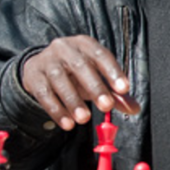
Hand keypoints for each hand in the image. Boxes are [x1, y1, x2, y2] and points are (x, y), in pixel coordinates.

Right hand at [21, 36, 140, 130]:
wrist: (40, 68)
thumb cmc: (76, 73)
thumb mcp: (96, 78)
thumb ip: (115, 93)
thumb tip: (135, 109)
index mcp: (84, 44)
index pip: (101, 55)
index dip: (112, 71)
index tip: (124, 89)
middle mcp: (64, 48)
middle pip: (80, 66)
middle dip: (95, 87)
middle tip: (106, 106)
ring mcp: (46, 60)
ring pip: (60, 80)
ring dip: (73, 101)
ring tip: (85, 120)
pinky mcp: (33, 77)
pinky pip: (45, 94)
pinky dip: (57, 110)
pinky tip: (68, 124)